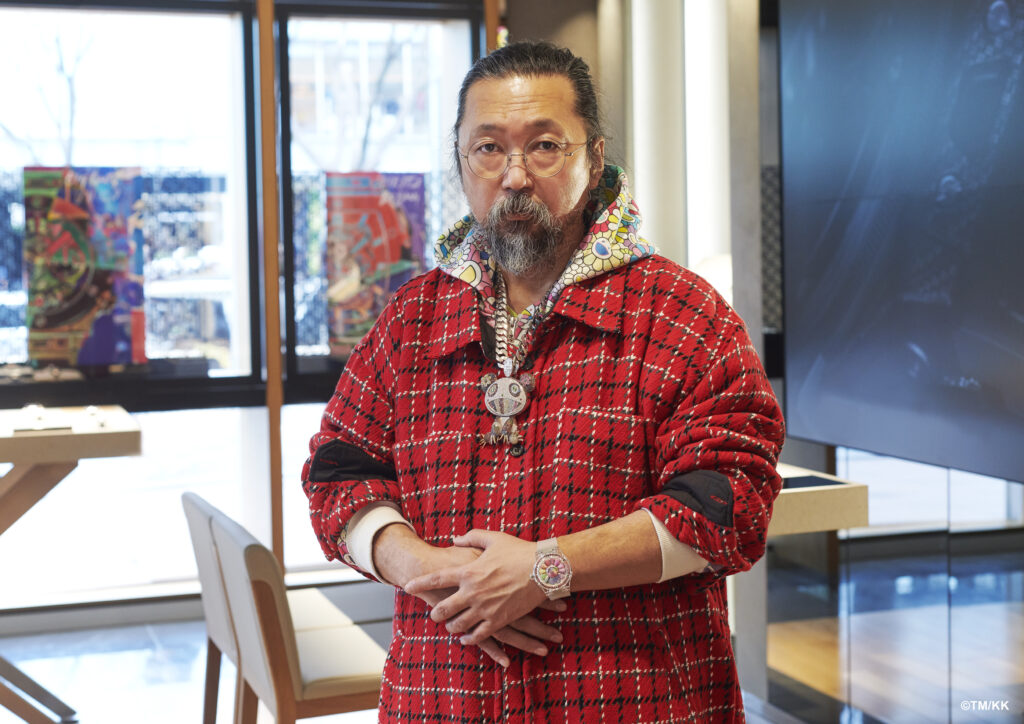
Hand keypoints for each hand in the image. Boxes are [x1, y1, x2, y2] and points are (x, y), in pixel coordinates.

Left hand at [374, 525, 561, 664]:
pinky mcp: (499, 620)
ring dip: (451, 627)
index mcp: (469, 571)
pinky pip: (479, 635)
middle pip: (444, 609)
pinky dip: (469, 638)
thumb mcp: (493, 538)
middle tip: (433, 614)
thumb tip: (455, 539)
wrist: (544, 569)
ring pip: (458, 625)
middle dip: (435, 613)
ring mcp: (485, 608)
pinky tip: (466, 638)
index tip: (408, 587)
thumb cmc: (519, 551)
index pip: (437, 579)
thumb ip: (471, 537)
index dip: (420, 583)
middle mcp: (473, 592)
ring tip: (450, 626)